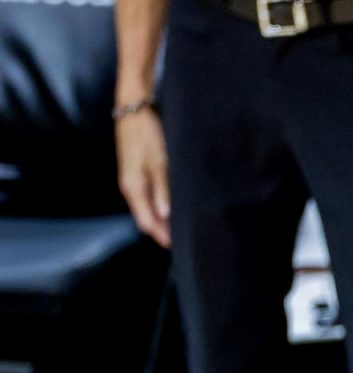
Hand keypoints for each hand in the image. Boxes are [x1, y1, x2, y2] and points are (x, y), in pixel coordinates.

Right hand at [115, 108, 170, 246]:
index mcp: (133, 187)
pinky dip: (159, 204)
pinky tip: (171, 205)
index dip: (161, 235)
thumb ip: (163, 189)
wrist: (134, 107)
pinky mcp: (136, 170)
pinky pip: (147, 195)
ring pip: (147, 207)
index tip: (178, 246)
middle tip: (184, 239)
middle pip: (146, 217)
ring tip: (181, 226)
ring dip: (161, 217)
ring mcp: (132, 178)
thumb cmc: (148, 133)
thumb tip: (165, 215)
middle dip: (162, 229)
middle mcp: (130, 186)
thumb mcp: (160, 161)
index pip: (146, 222)